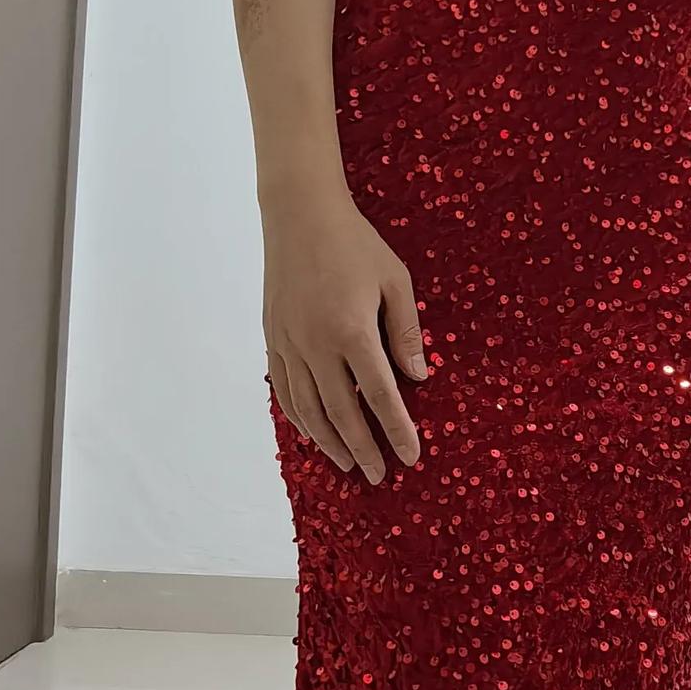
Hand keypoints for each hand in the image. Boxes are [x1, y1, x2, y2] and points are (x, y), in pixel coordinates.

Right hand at [262, 193, 425, 482]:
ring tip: (349, 464)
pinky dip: (299, 418)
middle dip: (364, 448)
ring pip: (309, 408)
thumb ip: (405, 331)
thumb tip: (418, 377)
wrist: (299, 214)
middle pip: (342, 412)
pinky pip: (284, 390)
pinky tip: (313, 433)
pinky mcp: (272, 339)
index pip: (380, 394)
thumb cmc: (355, 243)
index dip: (397, 430)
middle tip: (381, 475)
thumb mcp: (395, 280)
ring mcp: (289, 343)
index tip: (411, 456)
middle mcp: (316, 344)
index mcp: (352, 330)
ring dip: (330, 441)